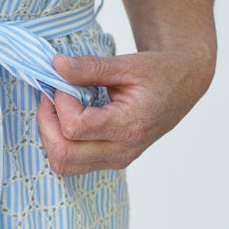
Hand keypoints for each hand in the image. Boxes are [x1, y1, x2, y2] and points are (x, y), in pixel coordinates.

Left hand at [36, 48, 214, 175]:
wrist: (182, 86)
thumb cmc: (159, 73)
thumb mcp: (127, 64)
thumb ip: (90, 67)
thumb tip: (56, 65)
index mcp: (129, 127)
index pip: (75, 127)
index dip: (61, 102)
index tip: (65, 81)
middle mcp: (122, 151)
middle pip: (62, 153)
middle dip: (46, 121)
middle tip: (52, 94)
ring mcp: (116, 160)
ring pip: (62, 164)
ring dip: (50, 134)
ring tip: (59, 106)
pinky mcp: (110, 160)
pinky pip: (72, 162)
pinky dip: (60, 141)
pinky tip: (67, 117)